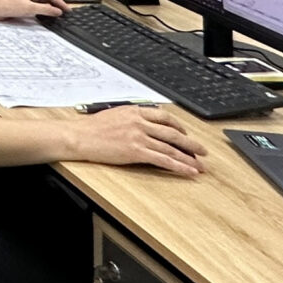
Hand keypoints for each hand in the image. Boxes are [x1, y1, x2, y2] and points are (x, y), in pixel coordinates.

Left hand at [0, 0, 65, 19]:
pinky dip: (41, 9)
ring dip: (49, 6)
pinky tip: (45, 14)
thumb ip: (44, 9)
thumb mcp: (27, 8)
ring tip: (57, 13)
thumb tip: (56, 11)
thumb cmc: (3, 4)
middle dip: (55, 2)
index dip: (59, 1)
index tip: (66, 8)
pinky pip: (35, 4)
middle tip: (64, 10)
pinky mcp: (20, 2)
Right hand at [70, 106, 205, 176]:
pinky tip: (188, 171)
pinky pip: (163, 159)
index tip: (185, 132)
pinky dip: (179, 166)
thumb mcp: (114, 115)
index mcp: (135, 111)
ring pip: (171, 147)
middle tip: (203, 151)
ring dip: (189, 157)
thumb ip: (131, 117)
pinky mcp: (136, 151)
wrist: (79, 136)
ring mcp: (139, 137)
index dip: (178, 126)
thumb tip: (143, 123)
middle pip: (173, 132)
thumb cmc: (91, 128)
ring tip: (200, 165)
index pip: (164, 117)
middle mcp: (140, 122)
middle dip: (191, 143)